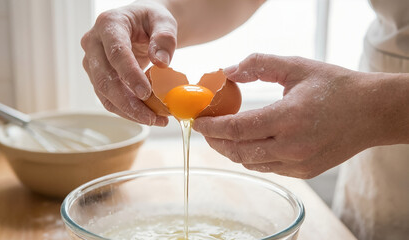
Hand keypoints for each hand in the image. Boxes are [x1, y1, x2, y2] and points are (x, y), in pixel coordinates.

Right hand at [81, 1, 176, 125]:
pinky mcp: (97, 77)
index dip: (129, 75)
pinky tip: (147, 116)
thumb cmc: (151, 20)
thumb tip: (161, 62)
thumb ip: (165, 38)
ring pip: (104, 94)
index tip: (146, 93)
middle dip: (128, 103)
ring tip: (155, 120)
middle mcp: (93, 43)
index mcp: (109, 24)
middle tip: (153, 117)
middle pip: (105, 79)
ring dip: (129, 112)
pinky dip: (127, 111)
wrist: (140, 24)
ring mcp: (92, 62)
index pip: (116, 53)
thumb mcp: (164, 21)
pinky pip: (109, 100)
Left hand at [194, 53, 399, 178]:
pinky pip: (267, 167)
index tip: (198, 121)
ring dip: (231, 151)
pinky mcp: (304, 172)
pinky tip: (247, 144)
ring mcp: (299, 163)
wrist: (372, 112)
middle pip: (239, 150)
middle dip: (215, 141)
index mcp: (289, 118)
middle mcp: (293, 146)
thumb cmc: (336, 87)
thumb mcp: (297, 66)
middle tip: (204, 129)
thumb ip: (259, 65)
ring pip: (250, 163)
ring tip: (221, 136)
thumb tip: (227, 72)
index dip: (213, 127)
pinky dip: (251, 157)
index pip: (238, 129)